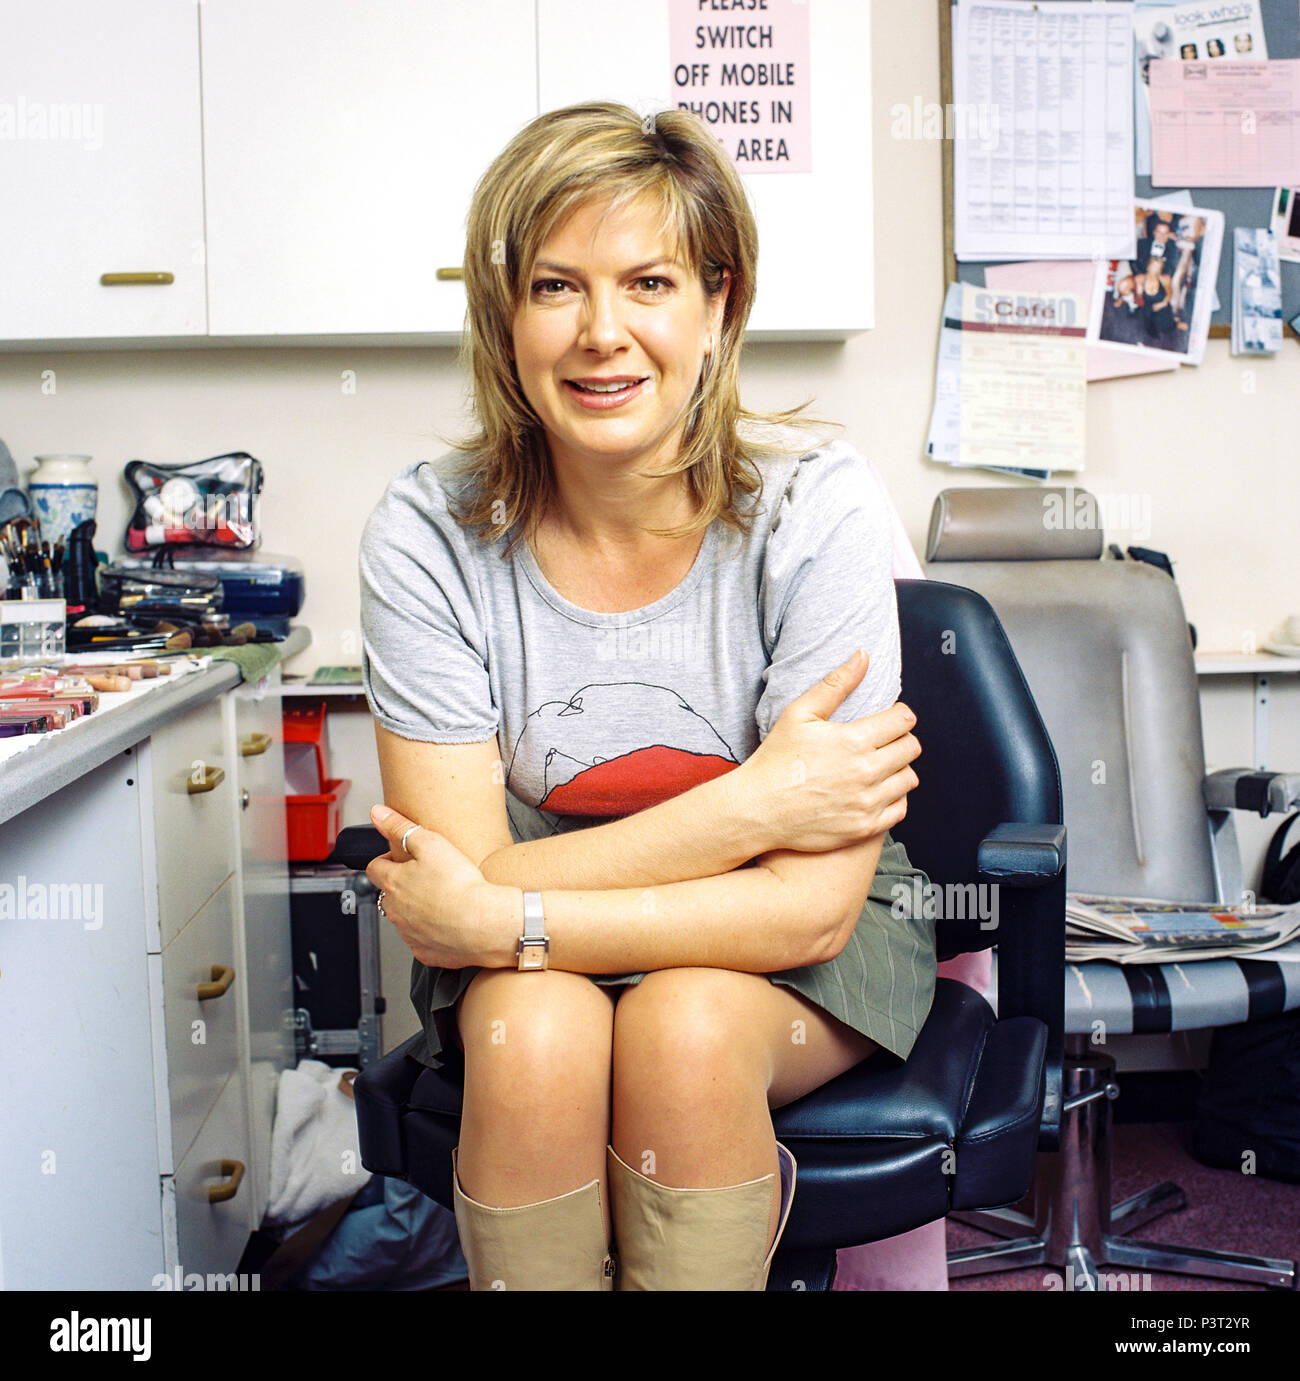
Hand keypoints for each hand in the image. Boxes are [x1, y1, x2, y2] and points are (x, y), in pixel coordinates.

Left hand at [365, 805, 517, 968]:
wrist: (485, 923)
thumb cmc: (460, 885)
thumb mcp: (430, 842)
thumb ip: (400, 827)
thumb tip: (378, 814)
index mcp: (393, 884)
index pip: (374, 869)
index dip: (385, 860)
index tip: (397, 858)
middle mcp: (395, 911)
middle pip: (389, 895)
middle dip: (402, 886)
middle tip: (427, 878)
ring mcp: (409, 934)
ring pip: (405, 918)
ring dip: (416, 909)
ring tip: (442, 899)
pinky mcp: (426, 952)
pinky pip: (423, 940)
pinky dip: (432, 932)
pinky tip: (450, 921)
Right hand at [736, 651, 920, 852]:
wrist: (757, 809)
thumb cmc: (775, 759)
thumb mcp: (799, 714)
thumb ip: (835, 684)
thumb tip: (863, 655)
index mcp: (853, 740)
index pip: (904, 720)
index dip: (899, 715)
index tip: (888, 718)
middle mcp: (866, 772)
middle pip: (911, 748)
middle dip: (901, 739)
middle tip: (882, 741)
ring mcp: (867, 802)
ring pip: (909, 778)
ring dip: (899, 769)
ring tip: (878, 766)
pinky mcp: (864, 827)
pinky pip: (900, 809)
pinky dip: (894, 798)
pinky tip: (875, 790)